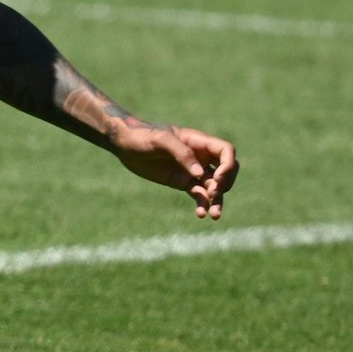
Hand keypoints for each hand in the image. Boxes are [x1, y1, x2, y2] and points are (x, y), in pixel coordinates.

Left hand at [111, 123, 238, 219]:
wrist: (124, 144)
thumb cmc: (142, 136)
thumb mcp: (160, 140)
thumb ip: (181, 153)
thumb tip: (200, 174)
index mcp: (198, 142)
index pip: (226, 151)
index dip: (228, 165)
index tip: (217, 178)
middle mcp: (200, 156)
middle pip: (227, 170)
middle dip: (225, 184)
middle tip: (213, 194)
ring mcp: (193, 170)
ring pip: (215, 186)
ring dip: (217, 200)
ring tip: (214, 215)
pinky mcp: (183, 182)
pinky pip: (199, 195)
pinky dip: (203, 204)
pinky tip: (201, 214)